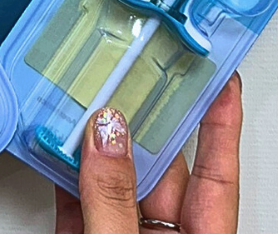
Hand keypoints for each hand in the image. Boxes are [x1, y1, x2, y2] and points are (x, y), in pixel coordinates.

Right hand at [55, 73, 242, 233]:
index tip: (221, 79)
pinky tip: (56, 145)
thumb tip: (106, 138)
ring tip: (86, 104)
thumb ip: (113, 200)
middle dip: (143, 123)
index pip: (218, 175)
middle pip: (159, 170)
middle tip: (134, 77)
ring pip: (112, 182)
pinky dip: (64, 172)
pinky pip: (76, 200)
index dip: (220, 124)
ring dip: (96, 145)